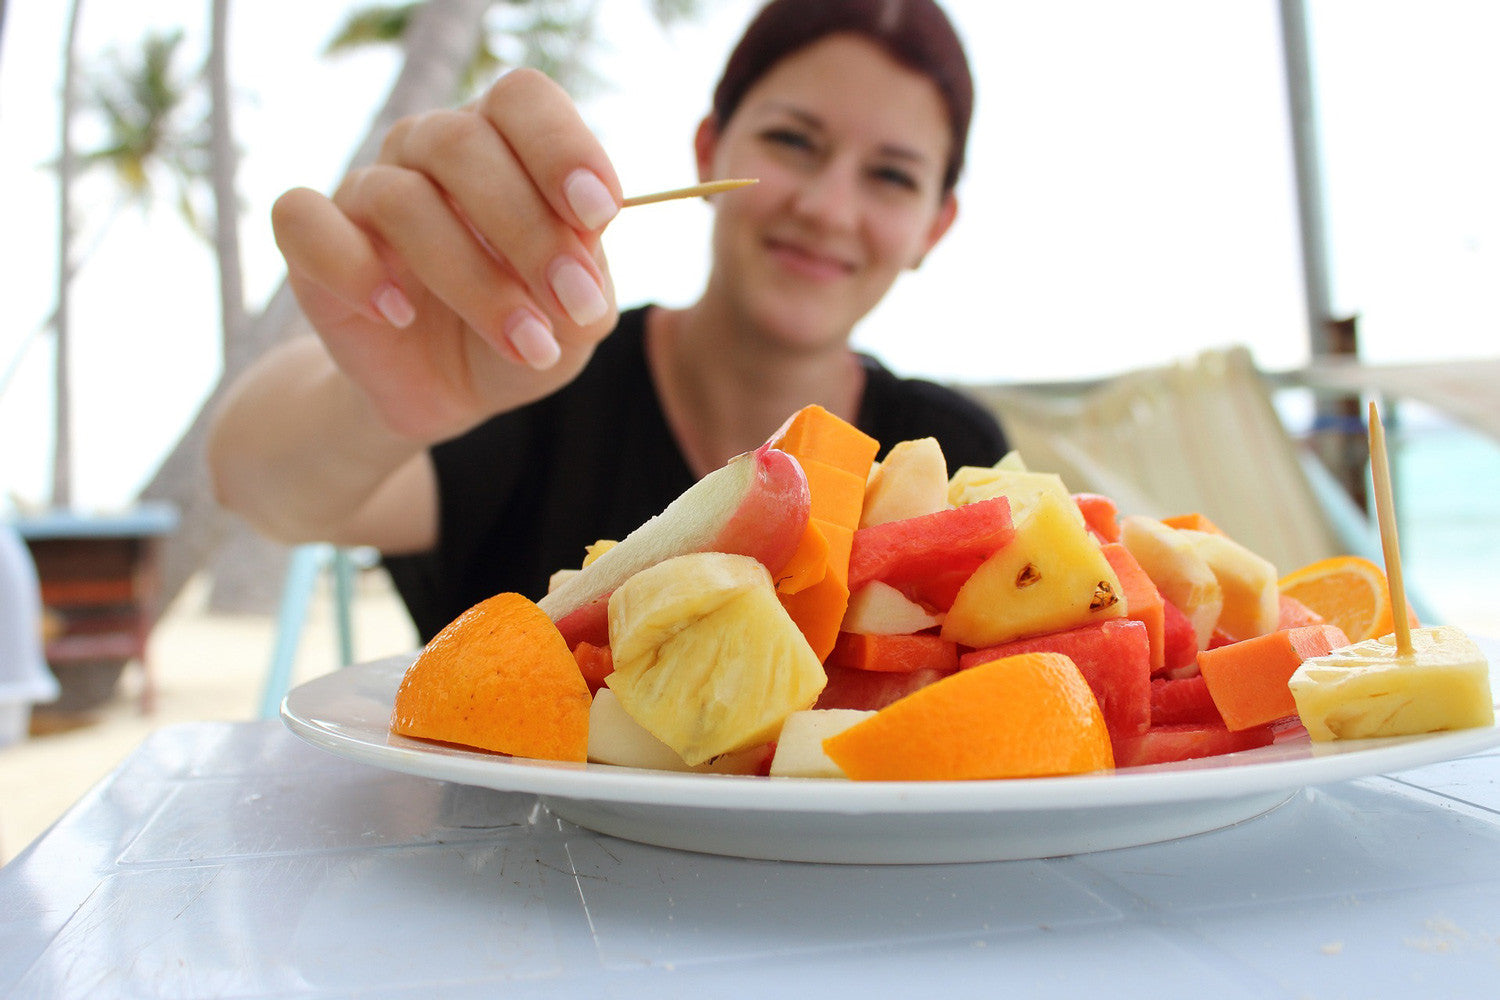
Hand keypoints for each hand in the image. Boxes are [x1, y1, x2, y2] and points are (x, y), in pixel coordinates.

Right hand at [271, 69, 623, 442]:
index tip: (598, 213)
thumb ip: (588, 279)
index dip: (560, 146)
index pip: (521, 98)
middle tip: (572, 303)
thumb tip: (580, 255)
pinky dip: (354, 269)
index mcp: (503, 143)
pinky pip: (305, 223)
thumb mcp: (576, 318)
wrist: (451, 394)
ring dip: (472, 278)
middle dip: (528, 229)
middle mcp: (430, 149)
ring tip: (524, 342)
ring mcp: (367, 192)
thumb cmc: (523, 332)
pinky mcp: (311, 244)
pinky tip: (398, 315)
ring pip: (401, 198)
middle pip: (463, 142)